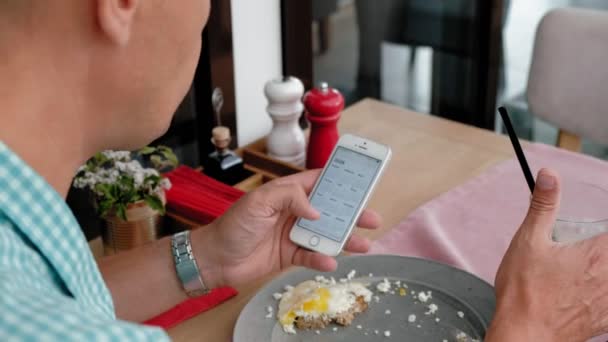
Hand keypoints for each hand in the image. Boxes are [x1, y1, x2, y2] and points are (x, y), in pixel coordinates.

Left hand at [195, 170, 381, 287]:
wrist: (216, 259)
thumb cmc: (233, 225)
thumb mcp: (259, 202)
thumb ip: (289, 198)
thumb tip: (316, 211)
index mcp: (288, 193)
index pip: (319, 182)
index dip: (340, 180)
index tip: (362, 181)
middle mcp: (295, 212)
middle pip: (330, 211)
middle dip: (352, 214)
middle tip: (373, 218)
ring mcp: (294, 234)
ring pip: (326, 235)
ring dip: (345, 239)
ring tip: (364, 245)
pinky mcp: (290, 255)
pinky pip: (312, 257)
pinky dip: (322, 259)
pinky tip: (331, 262)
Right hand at [486, 169, 607, 340]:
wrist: (524, 334)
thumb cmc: (524, 292)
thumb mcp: (528, 240)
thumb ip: (542, 206)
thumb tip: (549, 176)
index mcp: (596, 254)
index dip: (605, 232)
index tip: (598, 234)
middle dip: (601, 249)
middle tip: (584, 248)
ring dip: (604, 270)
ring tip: (588, 267)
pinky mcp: (605, 320)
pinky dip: (605, 294)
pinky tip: (594, 289)